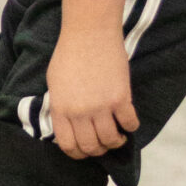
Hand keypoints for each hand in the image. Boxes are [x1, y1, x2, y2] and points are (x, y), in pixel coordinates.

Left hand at [46, 29, 137, 158]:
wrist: (90, 32)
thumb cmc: (69, 53)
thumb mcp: (54, 83)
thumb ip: (60, 106)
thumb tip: (68, 125)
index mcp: (61, 109)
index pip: (68, 145)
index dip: (78, 153)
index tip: (85, 151)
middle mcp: (80, 112)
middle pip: (91, 147)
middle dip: (98, 150)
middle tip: (103, 143)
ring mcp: (101, 106)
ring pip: (110, 140)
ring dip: (115, 141)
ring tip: (117, 136)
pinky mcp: (121, 98)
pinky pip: (129, 124)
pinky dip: (131, 127)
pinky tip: (129, 121)